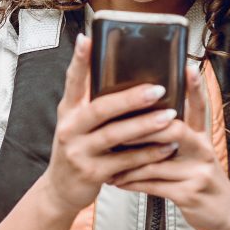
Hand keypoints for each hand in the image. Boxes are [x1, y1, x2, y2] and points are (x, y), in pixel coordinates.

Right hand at [40, 35, 187, 215]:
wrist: (60, 189)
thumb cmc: (76, 149)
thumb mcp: (75, 123)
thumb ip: (89, 101)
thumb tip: (116, 73)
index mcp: (67, 111)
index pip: (73, 81)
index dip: (79, 61)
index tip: (87, 39)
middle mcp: (69, 129)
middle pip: (101, 109)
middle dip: (130, 98)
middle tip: (158, 89)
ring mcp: (79, 152)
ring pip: (115, 135)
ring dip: (145, 126)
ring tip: (169, 116)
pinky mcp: (93, 173)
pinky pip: (125, 162)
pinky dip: (148, 154)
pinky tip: (167, 146)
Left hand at [107, 65, 229, 229]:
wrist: (224, 217)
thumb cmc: (202, 183)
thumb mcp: (196, 157)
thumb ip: (177, 139)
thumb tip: (145, 119)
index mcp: (203, 139)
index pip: (199, 108)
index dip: (194, 87)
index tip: (186, 66)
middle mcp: (203, 151)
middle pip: (174, 129)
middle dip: (144, 126)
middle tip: (117, 124)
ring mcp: (197, 173)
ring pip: (156, 160)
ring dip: (128, 161)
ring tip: (107, 157)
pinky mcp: (189, 194)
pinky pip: (153, 184)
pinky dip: (132, 182)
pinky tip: (117, 180)